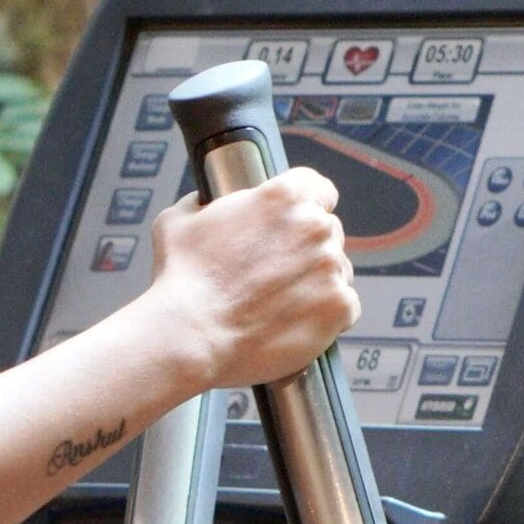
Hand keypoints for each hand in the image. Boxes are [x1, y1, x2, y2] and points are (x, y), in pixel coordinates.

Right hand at [148, 167, 358, 391]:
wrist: (192, 336)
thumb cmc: (183, 280)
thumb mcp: (178, 220)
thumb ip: (203, 203)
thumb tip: (205, 203)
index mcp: (283, 197)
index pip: (318, 188)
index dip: (305, 204)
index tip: (294, 222)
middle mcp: (315, 228)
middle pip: (326, 231)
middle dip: (306, 248)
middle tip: (275, 270)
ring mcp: (332, 269)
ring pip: (337, 269)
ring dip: (317, 280)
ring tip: (280, 301)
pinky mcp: (340, 308)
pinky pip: (344, 306)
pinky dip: (324, 314)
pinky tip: (293, 320)